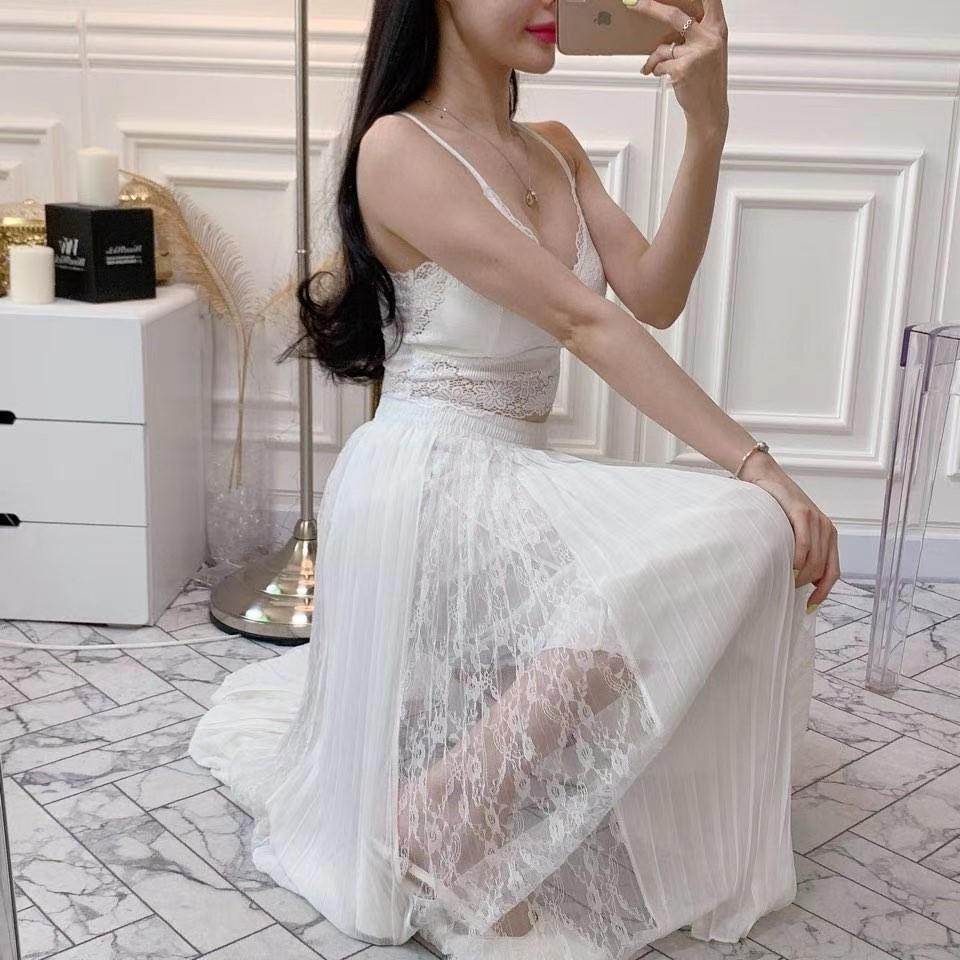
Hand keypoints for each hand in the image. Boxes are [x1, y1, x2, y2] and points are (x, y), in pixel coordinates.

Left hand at [627, 0, 729, 135]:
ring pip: (663, 46)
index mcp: (717, 28)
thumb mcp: (708, 49)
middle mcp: (710, 37)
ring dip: (654, 57)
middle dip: (651, 8)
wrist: (710, 110)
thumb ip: (696, 32)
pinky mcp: (683, 69)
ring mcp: (697, 53)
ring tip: (654, 65)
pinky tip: (664, 76)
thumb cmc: (706, 80)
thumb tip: (668, 17)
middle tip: (635, 3)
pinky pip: (660, 64)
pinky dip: (657, 70)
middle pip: (674, 15)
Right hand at [739, 455, 840, 607]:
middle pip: (823, 569)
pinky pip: (803, 544)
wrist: (764, 476)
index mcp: (828, 536)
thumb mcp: (792, 530)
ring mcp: (816, 520)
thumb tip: (796, 581)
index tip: (809, 606)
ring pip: (814, 560)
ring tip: (784, 579)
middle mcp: (827, 529)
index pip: (833, 572)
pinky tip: (786, 564)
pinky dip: (796, 559)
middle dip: (807, 585)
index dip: (824, 592)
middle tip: (788, 590)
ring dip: (800, 575)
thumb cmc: (774, 506)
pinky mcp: (802, 513)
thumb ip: (799, 550)